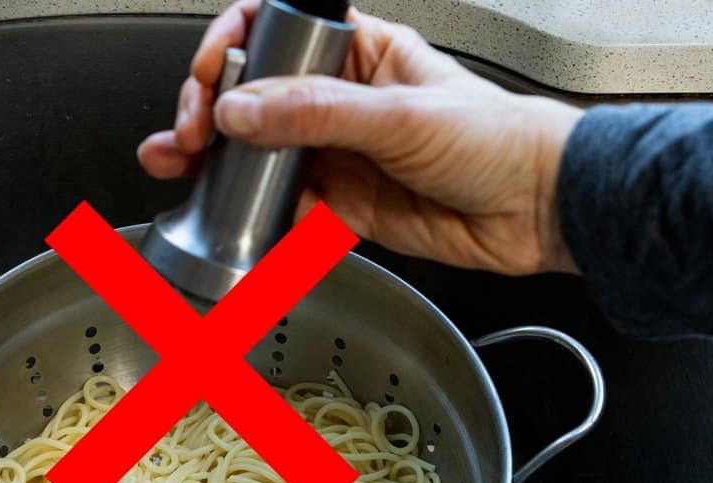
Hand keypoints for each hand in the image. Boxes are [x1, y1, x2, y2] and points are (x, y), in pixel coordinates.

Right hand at [138, 1, 583, 275]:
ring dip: (214, 164)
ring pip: (257, 154)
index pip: (271, 33)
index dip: (230, 50)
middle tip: (190, 135)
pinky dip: (256, 217)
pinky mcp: (340, 205)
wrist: (534, 211)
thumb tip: (241, 109)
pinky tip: (237, 219)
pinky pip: (284, 209)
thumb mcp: (399, 115)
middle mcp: (339, 100)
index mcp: (356, 53)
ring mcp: (336, 154)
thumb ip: (315, 112)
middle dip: (208, 111)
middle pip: (251, 96)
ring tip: (178, 167)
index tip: (210, 82)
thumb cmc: (496, 140)